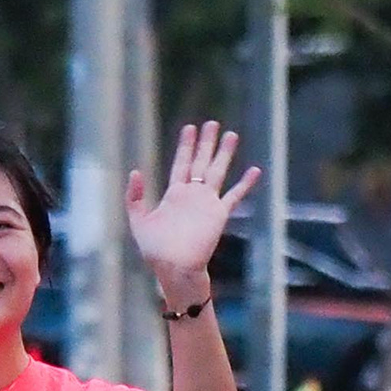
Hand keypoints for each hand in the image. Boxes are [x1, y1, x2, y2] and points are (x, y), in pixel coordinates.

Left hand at [125, 121, 260, 291]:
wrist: (175, 268)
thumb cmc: (156, 250)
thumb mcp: (138, 221)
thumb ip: (135, 197)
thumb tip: (136, 170)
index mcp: (174, 194)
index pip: (182, 163)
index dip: (186, 146)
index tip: (190, 128)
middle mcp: (192, 195)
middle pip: (201, 162)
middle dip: (206, 143)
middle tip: (212, 123)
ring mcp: (207, 203)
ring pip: (218, 172)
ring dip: (224, 154)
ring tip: (232, 135)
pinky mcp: (219, 214)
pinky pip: (235, 196)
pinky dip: (245, 184)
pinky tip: (255, 170)